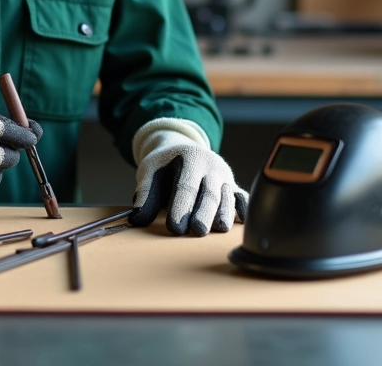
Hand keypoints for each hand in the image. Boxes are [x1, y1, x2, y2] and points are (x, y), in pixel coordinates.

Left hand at [128, 118, 247, 235]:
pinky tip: (243, 220)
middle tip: (198, 230)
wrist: (183, 150)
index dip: (181, 207)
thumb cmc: (165, 165)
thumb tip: (137, 219)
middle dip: (204, 212)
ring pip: (228, 197)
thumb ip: (145, 194)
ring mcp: (225, 177)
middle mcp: (212, 167)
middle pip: (210, 193)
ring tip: (219, 228)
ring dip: (224, 213)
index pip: (186, 186)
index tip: (175, 227)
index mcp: (191, 158)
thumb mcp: (150, 171)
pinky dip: (244, 208)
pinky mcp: (234, 187)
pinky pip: (242, 197)